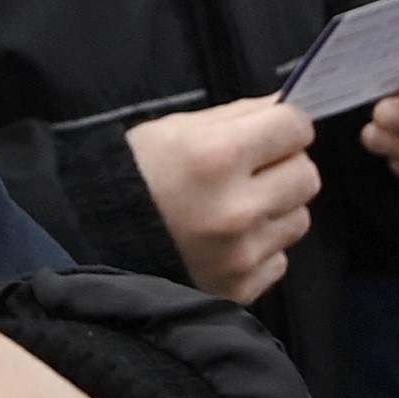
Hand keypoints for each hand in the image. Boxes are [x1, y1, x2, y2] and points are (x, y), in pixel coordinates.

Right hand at [126, 94, 320, 305]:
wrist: (91, 238)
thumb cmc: (137, 173)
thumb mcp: (177, 129)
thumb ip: (239, 115)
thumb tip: (288, 108)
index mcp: (219, 156)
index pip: (296, 128)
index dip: (285, 126)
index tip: (271, 134)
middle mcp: (238, 208)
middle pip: (307, 176)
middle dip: (286, 167)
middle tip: (255, 172)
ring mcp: (241, 254)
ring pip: (299, 220)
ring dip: (276, 210)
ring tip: (238, 209)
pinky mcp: (239, 289)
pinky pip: (278, 260)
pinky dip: (260, 250)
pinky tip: (227, 242)